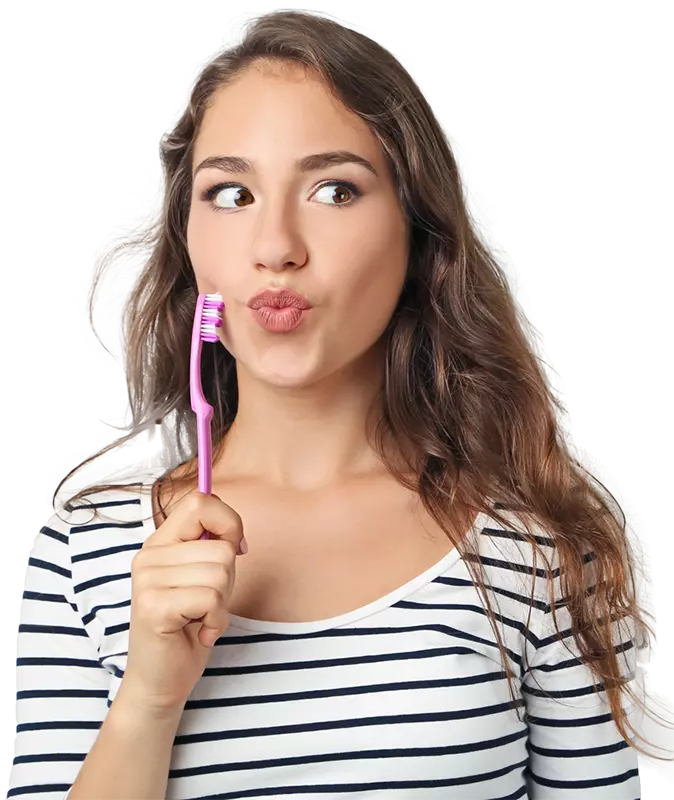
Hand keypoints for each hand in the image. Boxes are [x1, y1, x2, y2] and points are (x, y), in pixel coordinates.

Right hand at [121, 491, 246, 712]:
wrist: (161, 680)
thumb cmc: (189, 626)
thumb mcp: (204, 577)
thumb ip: (212, 545)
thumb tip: (229, 520)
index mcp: (160, 543)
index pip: (199, 502)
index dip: (228, 521)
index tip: (234, 548)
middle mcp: (149, 556)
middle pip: (221, 546)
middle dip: (229, 580)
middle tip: (206, 603)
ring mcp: (148, 580)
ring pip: (220, 572)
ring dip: (222, 604)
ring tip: (200, 618)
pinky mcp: (155, 606)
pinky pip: (211, 598)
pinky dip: (216, 621)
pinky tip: (198, 632)